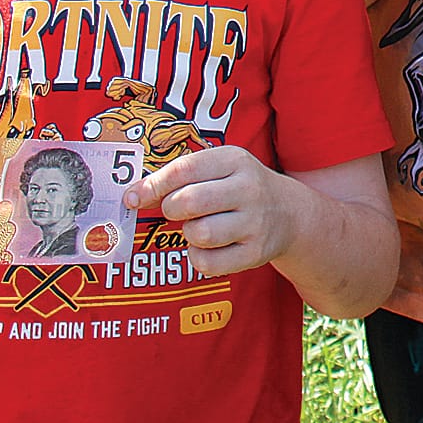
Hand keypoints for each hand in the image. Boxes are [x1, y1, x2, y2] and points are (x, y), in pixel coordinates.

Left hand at [128, 145, 304, 277]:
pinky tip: (210, 246)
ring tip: (201, 226)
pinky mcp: (255, 253)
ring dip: (189, 233)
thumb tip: (132, 196)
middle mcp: (248, 188)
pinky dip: (198, 257)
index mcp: (234, 160)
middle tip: (177, 210)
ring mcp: (254, 222)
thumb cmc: (238, 188)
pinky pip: (207, 263)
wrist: (289, 213)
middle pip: (189, 202)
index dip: (152, 185)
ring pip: (199, 233)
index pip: (184, 169)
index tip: (133, 198)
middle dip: (171, 208)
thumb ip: (178, 177)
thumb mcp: (217, 169)